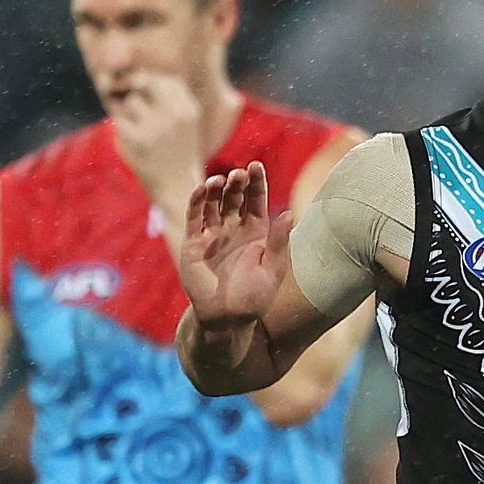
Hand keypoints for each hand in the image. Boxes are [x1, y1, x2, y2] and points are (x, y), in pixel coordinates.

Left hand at [110, 71, 204, 207]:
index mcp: (189, 109)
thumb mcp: (182, 121)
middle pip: (146, 82)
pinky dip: (122, 130)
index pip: (167, 79)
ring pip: (131, 102)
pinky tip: (134, 143)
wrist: (177, 187)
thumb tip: (130, 76)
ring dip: (130, 114)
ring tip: (142, 133)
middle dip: (136, 90)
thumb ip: (165, 97)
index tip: (149, 98)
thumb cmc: (176, 150)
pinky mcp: (137, 139)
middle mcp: (175, 115)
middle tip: (135, 107)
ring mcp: (157, 127)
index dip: (153, 84)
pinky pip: (119, 120)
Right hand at [181, 163, 290, 330]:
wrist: (227, 318)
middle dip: (237, 183)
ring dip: (216, 189)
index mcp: (257, 232)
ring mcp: (213, 234)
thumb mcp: (272, 269)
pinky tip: (201, 189)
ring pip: (214, 203)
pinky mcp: (194, 243)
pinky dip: (196, 202)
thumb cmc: (254, 297)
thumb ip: (279, 242)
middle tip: (239, 174)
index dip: (256, 182)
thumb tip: (290, 213)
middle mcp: (234, 229)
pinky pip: (194, 217)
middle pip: (235, 197)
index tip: (256, 165)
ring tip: (220, 180)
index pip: (256, 199)